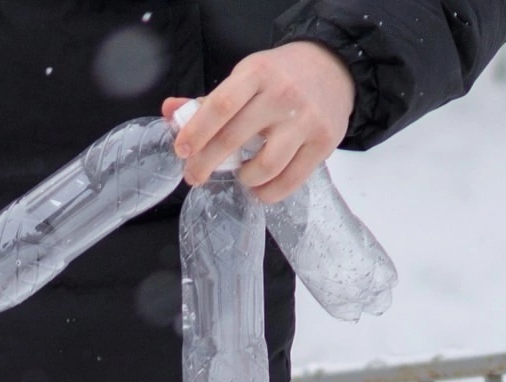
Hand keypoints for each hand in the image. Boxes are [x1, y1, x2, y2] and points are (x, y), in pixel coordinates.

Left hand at [164, 43, 354, 203]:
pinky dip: (269, 192)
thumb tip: (169, 111)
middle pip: (234, 139)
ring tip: (239, 176)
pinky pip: (291, 180)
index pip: (220, 105)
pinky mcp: (325, 140)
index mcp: (257, 74)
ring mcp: (306, 119)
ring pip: (265, 166)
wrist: (335, 66)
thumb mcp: (245, 76)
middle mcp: (283, 95)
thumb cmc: (280, 76)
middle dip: (205, 165)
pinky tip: (259, 187)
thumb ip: (208, 99)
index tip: (181, 151)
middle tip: (194, 176)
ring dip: (243, 180)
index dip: (196, 132)